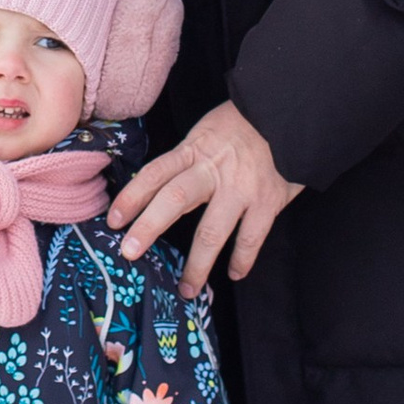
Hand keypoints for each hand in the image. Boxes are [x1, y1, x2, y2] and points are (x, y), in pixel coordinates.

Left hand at [109, 98, 302, 294]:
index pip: (155, 173)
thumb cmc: (244, 124)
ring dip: (197, 264)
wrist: (290, 114)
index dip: (132, 197)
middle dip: (149, 228)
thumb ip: (188, 160)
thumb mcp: (207, 132)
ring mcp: (241, 188)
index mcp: (194, 150)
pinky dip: (242, 259)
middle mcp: (214, 170)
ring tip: (187, 289)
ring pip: (212, 231)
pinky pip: (251, 238)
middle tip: (129, 253)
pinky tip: (234, 273)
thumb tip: (159, 192)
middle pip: (174, 199)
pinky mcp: (268, 201)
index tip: (113, 220)